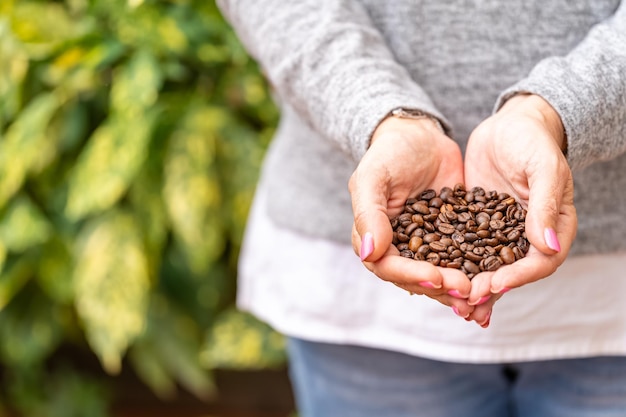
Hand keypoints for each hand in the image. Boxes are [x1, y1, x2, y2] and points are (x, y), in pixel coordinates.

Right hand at [349, 115, 474, 316]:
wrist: (420, 136)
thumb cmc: (389, 152)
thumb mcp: (373, 177)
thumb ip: (369, 214)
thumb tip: (369, 253)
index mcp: (374, 238)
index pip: (388, 266)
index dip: (411, 275)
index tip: (436, 277)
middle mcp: (398, 248)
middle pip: (416, 278)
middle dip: (441, 286)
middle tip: (467, 290)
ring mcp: (426, 246)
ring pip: (441, 275)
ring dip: (459, 288)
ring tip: (482, 294)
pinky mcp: (451, 238)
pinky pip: (462, 260)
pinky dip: (476, 272)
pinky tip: (495, 281)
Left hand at [463, 94, 577, 325]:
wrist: (508, 125)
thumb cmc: (532, 140)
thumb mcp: (543, 167)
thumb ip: (544, 205)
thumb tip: (547, 246)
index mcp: (553, 227)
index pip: (540, 262)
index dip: (517, 277)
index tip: (493, 284)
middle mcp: (527, 236)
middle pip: (511, 273)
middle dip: (489, 290)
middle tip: (466, 303)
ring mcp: (500, 233)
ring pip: (487, 267)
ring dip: (471, 287)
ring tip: (453, 304)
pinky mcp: (476, 225)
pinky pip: (466, 250)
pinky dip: (454, 266)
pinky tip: (436, 277)